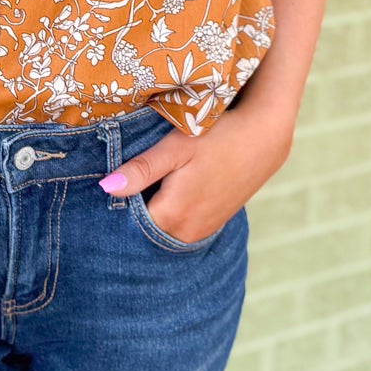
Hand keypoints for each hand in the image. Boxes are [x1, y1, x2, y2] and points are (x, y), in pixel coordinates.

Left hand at [101, 107, 293, 244]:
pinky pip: (180, 226)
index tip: (106, 185)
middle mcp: (187, 233)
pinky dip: (170, 213)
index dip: (115, 204)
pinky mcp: (212, 224)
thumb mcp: (176, 147)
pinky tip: (169, 189)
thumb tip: (106, 188)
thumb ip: (142, 170)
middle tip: (123, 181)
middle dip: (131, 211)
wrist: (264, 138)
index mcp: (173, 216)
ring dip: (152, 211)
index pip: (127, 222)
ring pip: (163, 228)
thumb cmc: (218, 137)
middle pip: (144, 229)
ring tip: (147, 183)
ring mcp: (202, 231)